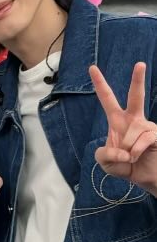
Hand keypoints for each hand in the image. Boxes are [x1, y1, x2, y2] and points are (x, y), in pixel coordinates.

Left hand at [90, 61, 156, 191]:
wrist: (144, 178)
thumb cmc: (124, 166)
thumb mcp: (105, 161)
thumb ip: (104, 154)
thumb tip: (123, 148)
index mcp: (118, 121)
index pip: (107, 99)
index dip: (100, 84)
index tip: (92, 68)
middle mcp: (133, 119)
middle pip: (136, 96)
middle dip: (138, 79)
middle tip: (140, 64)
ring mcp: (147, 125)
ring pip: (132, 132)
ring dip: (127, 149)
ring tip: (131, 157)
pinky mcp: (156, 134)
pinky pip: (142, 140)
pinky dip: (136, 152)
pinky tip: (137, 157)